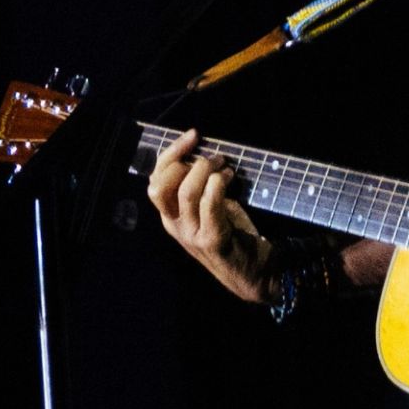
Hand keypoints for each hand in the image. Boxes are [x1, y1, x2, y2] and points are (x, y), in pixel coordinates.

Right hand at [147, 128, 275, 303]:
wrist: (253, 272)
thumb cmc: (233, 233)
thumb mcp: (209, 208)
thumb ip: (199, 187)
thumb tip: (201, 153)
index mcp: (170, 216)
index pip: (155, 180)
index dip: (171, 153)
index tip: (193, 136)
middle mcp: (175, 226)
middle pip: (162, 185)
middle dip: (186, 161)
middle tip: (212, 157)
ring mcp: (191, 235)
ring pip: (186, 191)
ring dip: (206, 170)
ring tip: (224, 167)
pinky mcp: (212, 239)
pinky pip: (209, 204)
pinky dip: (218, 184)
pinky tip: (230, 178)